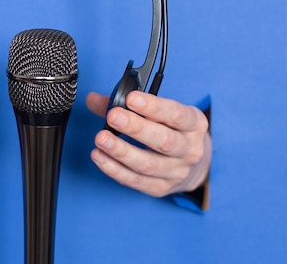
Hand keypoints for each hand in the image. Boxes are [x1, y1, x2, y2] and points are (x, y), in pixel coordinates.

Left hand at [86, 91, 210, 197]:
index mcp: (194, 124)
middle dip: (136, 128)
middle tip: (113, 116)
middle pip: (164, 141)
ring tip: (101, 139)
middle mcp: (190, 149)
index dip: (154, 107)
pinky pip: (136, 181)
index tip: (131, 99)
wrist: (192, 165)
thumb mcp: (159, 112)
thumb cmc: (169, 130)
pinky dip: (115, 169)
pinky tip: (99, 156)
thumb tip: (93, 99)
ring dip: (121, 151)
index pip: (176, 114)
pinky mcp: (161, 188)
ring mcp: (177, 172)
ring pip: (148, 164)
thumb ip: (125, 104)